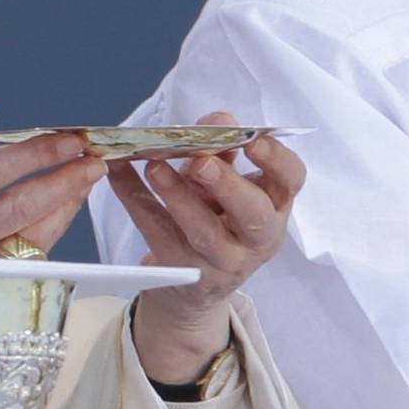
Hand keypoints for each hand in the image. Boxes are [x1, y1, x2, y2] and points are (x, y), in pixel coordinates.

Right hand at [0, 105, 106, 408]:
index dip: (37, 152)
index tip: (71, 136)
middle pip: (19, 205)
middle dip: (65, 179)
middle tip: (95, 158)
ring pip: (29, 239)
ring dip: (64, 208)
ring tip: (86, 180)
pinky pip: (22, 265)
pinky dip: (45, 236)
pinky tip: (59, 214)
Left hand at [111, 110, 304, 387]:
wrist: (197, 288)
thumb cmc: (220, 219)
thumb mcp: (230, 187)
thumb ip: (225, 152)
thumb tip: (217, 120)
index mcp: (274, 207)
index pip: (290, 181)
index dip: (277, 160)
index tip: (254, 141)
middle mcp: (256, 239)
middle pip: (252, 214)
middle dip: (227, 185)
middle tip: (201, 161)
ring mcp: (220, 261)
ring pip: (202, 231)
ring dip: (178, 195)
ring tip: (155, 166)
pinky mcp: (182, 272)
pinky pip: (157, 233)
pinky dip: (134, 199)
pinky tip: (118, 173)